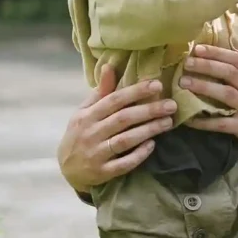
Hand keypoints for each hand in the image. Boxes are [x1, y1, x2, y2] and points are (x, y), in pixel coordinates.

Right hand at [57, 66, 176, 191]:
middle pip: (123, 119)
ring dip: (148, 130)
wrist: (67, 168)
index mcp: (87, 115)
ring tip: (168, 122)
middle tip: (171, 105)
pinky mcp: (102, 172)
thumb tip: (109, 66)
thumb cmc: (80, 133)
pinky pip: (123, 164)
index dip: (136, 91)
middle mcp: (91, 133)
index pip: (114, 100)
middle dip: (148, 110)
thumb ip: (101, 92)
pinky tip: (152, 145)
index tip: (157, 85)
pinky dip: (138, 155)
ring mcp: (96, 154)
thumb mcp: (84, 111)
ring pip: (125, 140)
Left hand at [181, 44, 237, 170]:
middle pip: (230, 72)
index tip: (198, 47)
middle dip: (207, 65)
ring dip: (203, 86)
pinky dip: (204, 121)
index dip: (217, 52)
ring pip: (225, 93)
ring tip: (183, 83)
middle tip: (187, 62)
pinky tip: (188, 119)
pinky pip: (221, 123)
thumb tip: (236, 44)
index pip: (237, 59)